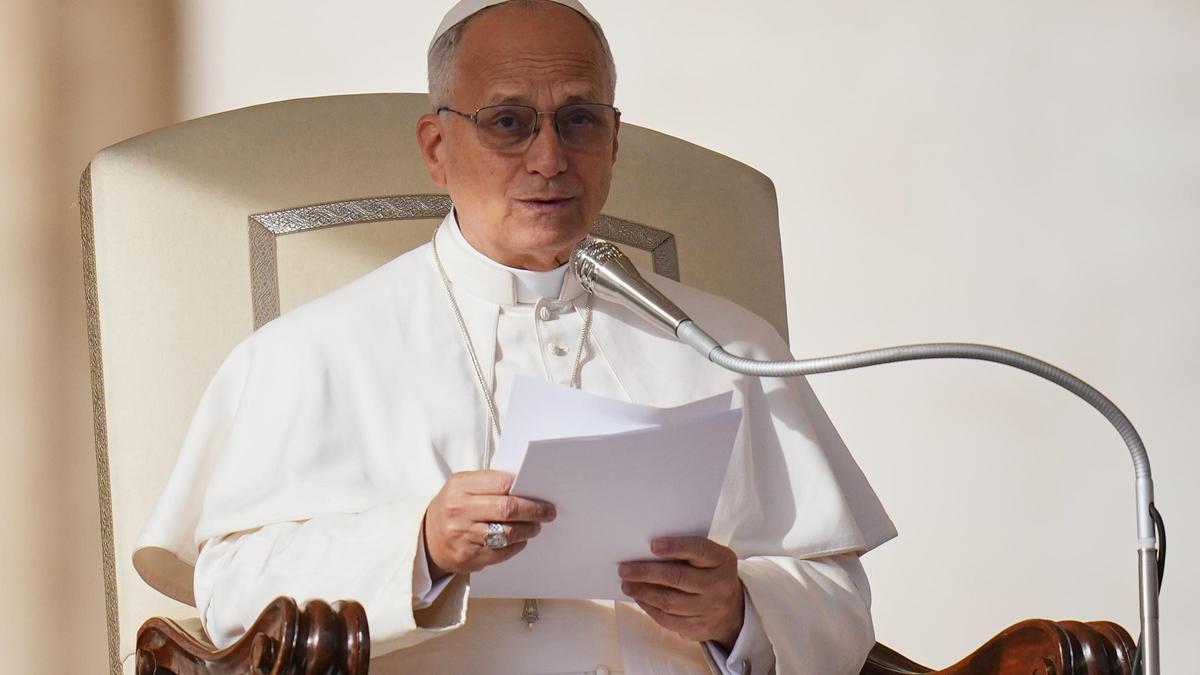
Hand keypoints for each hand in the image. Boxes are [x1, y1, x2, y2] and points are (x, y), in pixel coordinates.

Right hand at [423, 470, 556, 576]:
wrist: (427, 539)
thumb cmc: (452, 507)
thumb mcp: (462, 486)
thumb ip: (488, 483)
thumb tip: (524, 485)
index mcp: (460, 486)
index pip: (501, 483)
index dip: (524, 488)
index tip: (540, 492)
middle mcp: (460, 510)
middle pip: (507, 509)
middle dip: (533, 510)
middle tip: (548, 512)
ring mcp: (463, 535)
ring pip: (507, 533)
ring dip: (528, 530)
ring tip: (535, 526)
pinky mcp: (468, 556)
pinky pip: (502, 552)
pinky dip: (517, 545)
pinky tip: (520, 540)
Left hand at [618, 537, 744, 647]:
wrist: (732, 611)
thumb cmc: (712, 575)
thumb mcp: (711, 558)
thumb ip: (688, 552)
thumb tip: (647, 550)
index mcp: (722, 561)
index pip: (698, 550)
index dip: (675, 547)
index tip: (652, 545)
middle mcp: (719, 585)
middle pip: (678, 578)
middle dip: (647, 573)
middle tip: (625, 568)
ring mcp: (709, 609)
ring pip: (669, 601)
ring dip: (643, 592)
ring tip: (626, 583)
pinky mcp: (698, 627)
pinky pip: (668, 619)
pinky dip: (649, 607)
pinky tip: (639, 598)